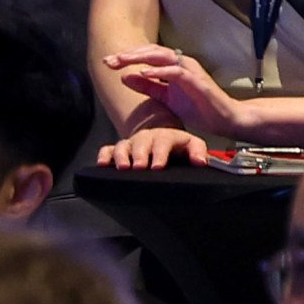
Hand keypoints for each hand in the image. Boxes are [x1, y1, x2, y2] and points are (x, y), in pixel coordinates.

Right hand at [95, 124, 216, 170]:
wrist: (164, 140)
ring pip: (124, 146)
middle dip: (140, 155)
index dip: (161, 153)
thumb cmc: (178, 147)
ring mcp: (132, 143)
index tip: (158, 166)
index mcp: (167, 136)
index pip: (164, 141)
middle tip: (139, 167)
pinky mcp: (119, 149)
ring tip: (122, 167)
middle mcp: (148, 137)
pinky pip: (108, 150)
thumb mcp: (192, 146)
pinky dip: (104, 156)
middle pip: (142, 143)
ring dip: (121, 156)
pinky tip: (102, 164)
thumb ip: (198, 152)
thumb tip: (201, 162)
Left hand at [104, 44, 245, 138]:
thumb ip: (147, 86)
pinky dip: (160, 70)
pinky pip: (176, 72)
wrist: (223, 119)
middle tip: (109, 60)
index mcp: (174, 66)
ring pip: (163, 56)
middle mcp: (182, 63)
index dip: (127, 56)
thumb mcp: (166, 97)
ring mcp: (190, 70)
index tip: (108, 62)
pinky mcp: (197, 81)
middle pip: (152, 51)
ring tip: (122, 60)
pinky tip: (145, 72)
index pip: (147, 54)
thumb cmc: (197, 106)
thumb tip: (123, 76)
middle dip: (129, 54)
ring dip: (140, 57)